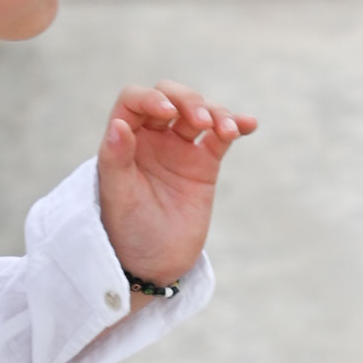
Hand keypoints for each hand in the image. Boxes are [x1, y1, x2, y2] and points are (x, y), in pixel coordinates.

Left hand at [96, 80, 257, 283]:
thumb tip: (119, 125)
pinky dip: (235, 126)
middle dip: (189, 100)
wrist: (152, 264)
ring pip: (199, 113)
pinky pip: (221, 137)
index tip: (166, 114)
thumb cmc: (126, 230)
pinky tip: (247, 125)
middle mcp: (150, 139)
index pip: (134, 101)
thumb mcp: (117, 196)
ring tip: (226, 131)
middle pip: (170, 97)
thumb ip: (115, 160)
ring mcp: (178, 150)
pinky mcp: (204, 165)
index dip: (150, 98)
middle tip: (201, 121)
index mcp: (123, 141)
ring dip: (216, 112)